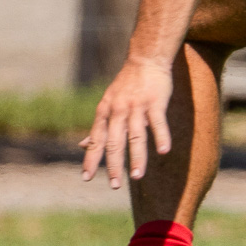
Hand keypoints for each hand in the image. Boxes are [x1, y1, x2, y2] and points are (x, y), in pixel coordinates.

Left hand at [81, 60, 173, 189]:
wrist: (144, 59)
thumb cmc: (126, 86)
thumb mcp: (106, 104)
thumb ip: (98, 127)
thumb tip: (81, 146)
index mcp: (104, 113)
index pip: (95, 140)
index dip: (90, 158)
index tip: (85, 178)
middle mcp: (117, 111)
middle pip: (114, 142)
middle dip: (113, 165)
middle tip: (114, 186)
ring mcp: (135, 106)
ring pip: (135, 136)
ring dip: (137, 158)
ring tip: (137, 177)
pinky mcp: (154, 102)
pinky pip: (157, 122)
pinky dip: (161, 136)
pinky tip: (163, 151)